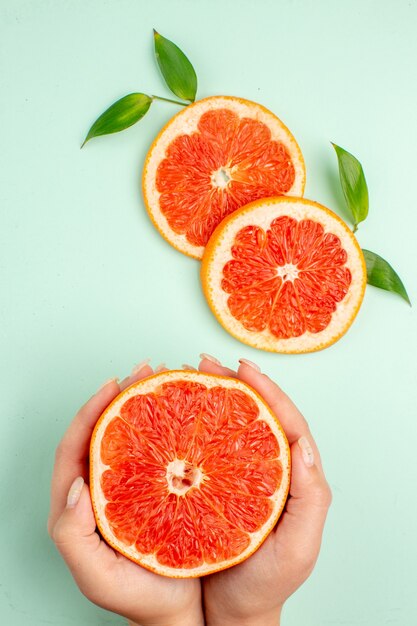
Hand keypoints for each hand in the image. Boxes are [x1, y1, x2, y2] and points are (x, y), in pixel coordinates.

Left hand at [47, 362, 203, 625]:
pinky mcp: (157, 490)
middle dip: (120, 396)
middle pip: (103, 432)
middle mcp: (104, 490)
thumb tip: (74, 484)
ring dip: (145, 405)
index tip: (113, 385)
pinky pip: (158, 452)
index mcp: (80, 506)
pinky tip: (186, 415)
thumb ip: (72, 536)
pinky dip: (169, 428)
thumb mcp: (96, 578)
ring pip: (132, 436)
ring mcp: (132, 488)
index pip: (75, 447)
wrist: (181, 614)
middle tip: (145, 370)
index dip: (90, 412)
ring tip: (165, 380)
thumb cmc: (139, 599)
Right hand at [198, 356, 331, 625]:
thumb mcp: (299, 548)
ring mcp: (240, 476)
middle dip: (235, 384)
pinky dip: (195, 426)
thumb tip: (303, 445)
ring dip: (213, 397)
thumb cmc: (268, 583)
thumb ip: (310, 499)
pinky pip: (208, 449)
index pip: (286, 422)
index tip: (243, 367)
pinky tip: (177, 414)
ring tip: (191, 376)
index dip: (268, 391)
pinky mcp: (215, 485)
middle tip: (206, 363)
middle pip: (256, 415)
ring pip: (231, 426)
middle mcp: (268, 470)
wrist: (231, 613)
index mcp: (294, 478)